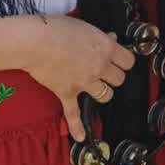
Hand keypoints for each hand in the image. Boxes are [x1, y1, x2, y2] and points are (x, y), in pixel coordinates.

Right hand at [19, 15, 135, 141]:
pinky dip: (77, 127)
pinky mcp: (67, 93)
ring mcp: (84, 83)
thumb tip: (112, 39)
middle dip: (113, 75)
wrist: (36, 41)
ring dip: (103, 91)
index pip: (128, 61)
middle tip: (105, 70)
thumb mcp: (86, 27)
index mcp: (106, 49)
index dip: (124, 60)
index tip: (119, 59)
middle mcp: (99, 67)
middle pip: (119, 79)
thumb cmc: (59, 28)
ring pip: (106, 95)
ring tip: (97, 87)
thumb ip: (101, 37)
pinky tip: (81, 137)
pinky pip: (74, 114)